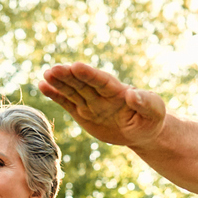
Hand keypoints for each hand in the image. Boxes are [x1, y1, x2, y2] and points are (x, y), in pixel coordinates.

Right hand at [38, 63, 167, 147]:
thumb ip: (146, 102)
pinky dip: (55, 95)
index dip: (89, 74)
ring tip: (46, 74)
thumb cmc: (151, 118)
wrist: (141, 130)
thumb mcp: (155, 111)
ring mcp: (90, 102)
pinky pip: (67, 102)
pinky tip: (42, 86)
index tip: (76, 66)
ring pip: (72, 91)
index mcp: (118, 91)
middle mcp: (101, 94)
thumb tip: (133, 95)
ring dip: (59, 83)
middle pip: (83, 84)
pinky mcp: (82, 113)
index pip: (102, 81)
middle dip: (69, 76)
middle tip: (53, 69)